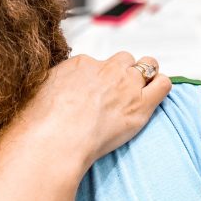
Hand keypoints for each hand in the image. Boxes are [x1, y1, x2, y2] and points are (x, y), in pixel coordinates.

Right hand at [10, 52, 170, 170]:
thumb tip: (58, 89)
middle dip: (123, 72)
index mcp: (80, 64)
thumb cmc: (39, 125)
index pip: (97, 63)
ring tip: (140, 91)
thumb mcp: (38, 93)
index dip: (98, 78)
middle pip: (124, 60)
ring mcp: (126, 84)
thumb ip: (55, 85)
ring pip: (147, 65)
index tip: (94, 94)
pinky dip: (161, 86)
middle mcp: (106, 69)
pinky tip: (155, 95)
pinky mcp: (141, 103)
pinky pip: (163, 84)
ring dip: (146, 75)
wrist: (54, 140)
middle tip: (117, 93)